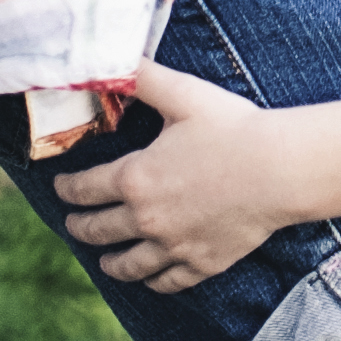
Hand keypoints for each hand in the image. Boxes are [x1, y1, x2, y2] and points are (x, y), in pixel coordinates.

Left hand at [57, 65, 300, 291]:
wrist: (280, 170)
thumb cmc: (233, 128)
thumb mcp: (183, 94)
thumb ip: (142, 78)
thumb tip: (111, 59)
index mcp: (134, 178)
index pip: (84, 189)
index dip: (67, 189)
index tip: (61, 188)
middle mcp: (145, 219)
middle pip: (98, 230)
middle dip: (80, 226)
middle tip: (73, 224)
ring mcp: (173, 246)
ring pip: (128, 265)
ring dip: (110, 262)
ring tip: (105, 261)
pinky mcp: (201, 263)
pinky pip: (167, 281)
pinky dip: (153, 281)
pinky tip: (150, 277)